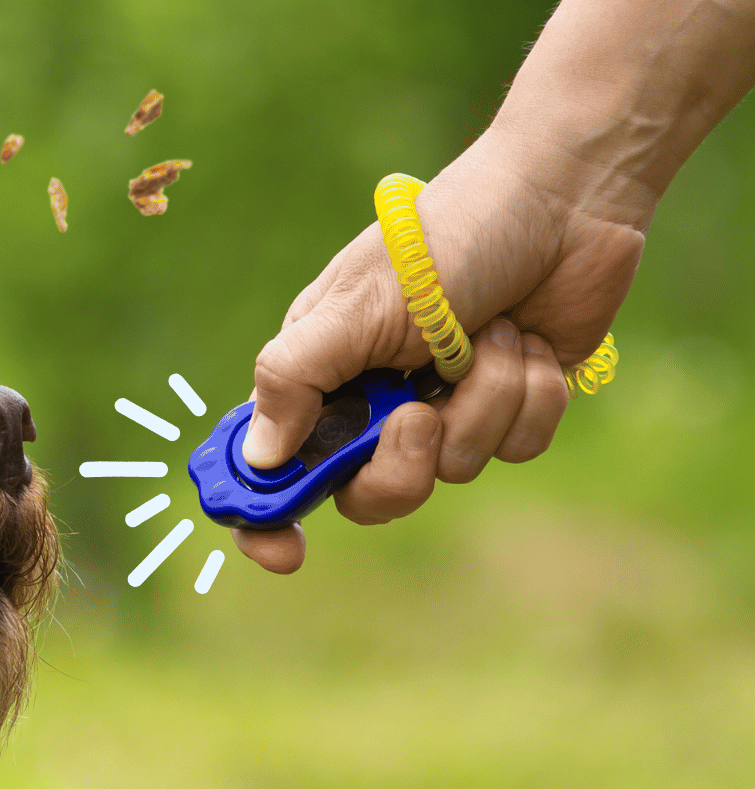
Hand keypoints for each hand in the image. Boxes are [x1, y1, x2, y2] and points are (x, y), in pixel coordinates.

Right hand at [231, 132, 645, 572]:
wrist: (563, 200)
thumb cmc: (445, 238)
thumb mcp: (354, 306)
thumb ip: (294, 379)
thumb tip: (259, 459)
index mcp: (318, 374)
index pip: (271, 465)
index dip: (267, 515)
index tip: (286, 553)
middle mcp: (374, 400)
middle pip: (368, 494)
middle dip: (404, 463)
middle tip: (421, 414)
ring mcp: (444, 405)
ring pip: (454, 469)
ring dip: (484, 400)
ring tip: (491, 334)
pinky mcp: (508, 405)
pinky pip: (516, 447)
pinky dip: (529, 396)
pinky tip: (528, 341)